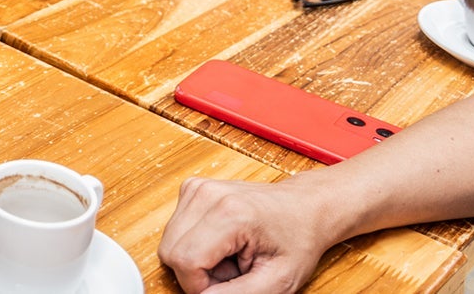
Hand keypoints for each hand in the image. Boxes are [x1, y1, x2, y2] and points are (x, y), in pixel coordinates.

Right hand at [157, 176, 339, 293]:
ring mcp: (197, 188)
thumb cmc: (296, 240)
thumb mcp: (278, 282)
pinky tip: (221, 242)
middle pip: (171, 252)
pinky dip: (194, 244)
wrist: (303, 208)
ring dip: (196, 258)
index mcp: (231, 213)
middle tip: (232, 271)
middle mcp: (207, 194)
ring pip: (170, 242)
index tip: (230, 284)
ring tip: (230, 255)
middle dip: (197, 273)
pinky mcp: (192, 189)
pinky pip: (175, 230)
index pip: (185, 261)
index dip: (200, 285)